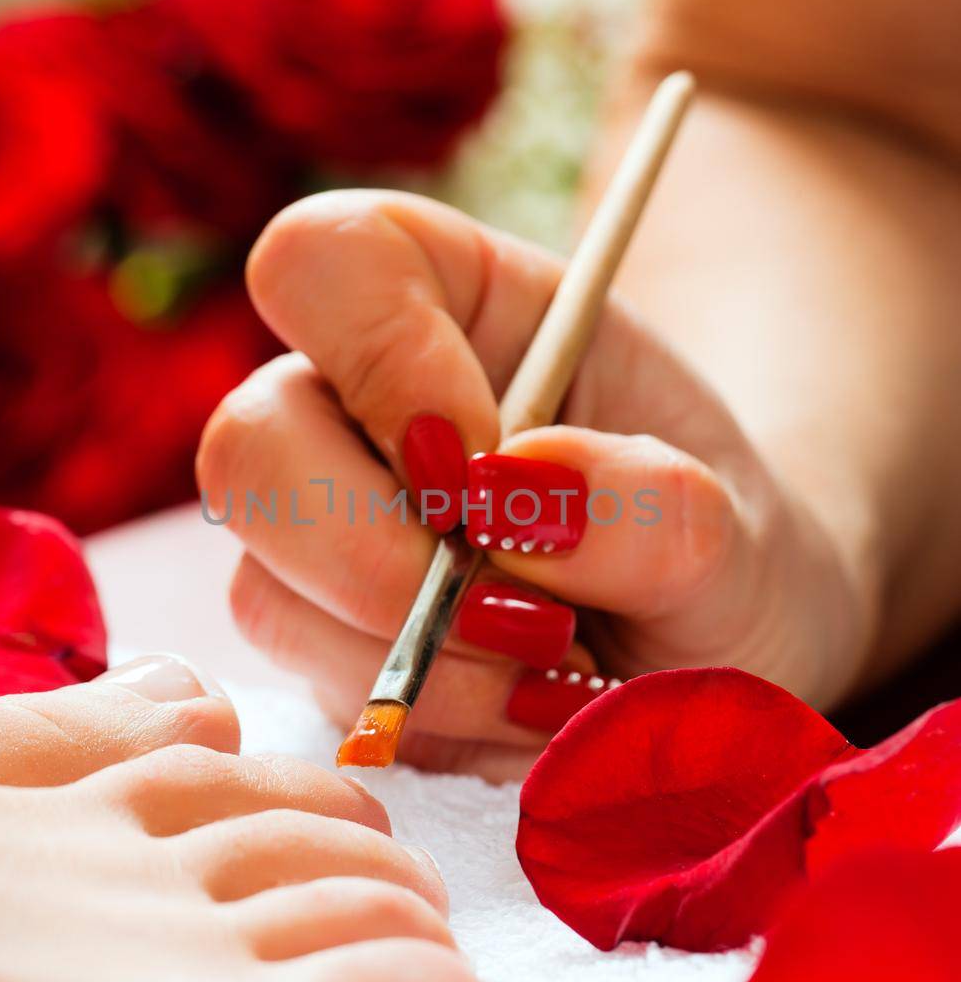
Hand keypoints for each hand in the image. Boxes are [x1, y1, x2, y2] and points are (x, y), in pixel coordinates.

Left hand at [0, 655, 500, 981]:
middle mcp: (148, 922)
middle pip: (344, 884)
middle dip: (411, 920)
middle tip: (423, 958)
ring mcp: (43, 825)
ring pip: (252, 791)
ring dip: (333, 825)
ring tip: (367, 856)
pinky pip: (108, 721)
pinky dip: (182, 721)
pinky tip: (211, 721)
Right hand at [199, 191, 868, 778]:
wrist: (715, 642)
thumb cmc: (721, 541)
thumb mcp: (733, 521)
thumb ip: (649, 503)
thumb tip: (508, 498)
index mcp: (447, 298)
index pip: (325, 260)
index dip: (384, 362)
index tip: (488, 468)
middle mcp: (351, 403)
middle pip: (248, 446)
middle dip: (386, 563)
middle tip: (537, 623)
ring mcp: (318, 527)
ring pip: (267, 591)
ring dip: (426, 664)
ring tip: (563, 676)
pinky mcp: (323, 640)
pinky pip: (318, 690)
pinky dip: (431, 720)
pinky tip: (524, 711)